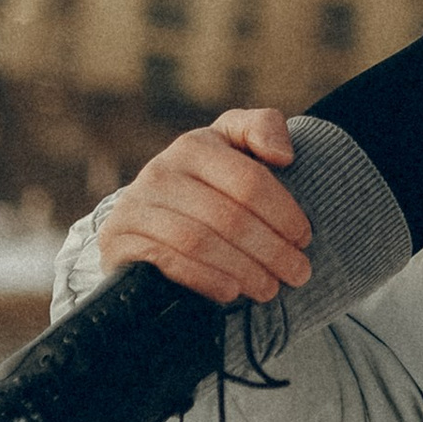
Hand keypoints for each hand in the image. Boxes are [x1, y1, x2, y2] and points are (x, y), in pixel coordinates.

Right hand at [97, 108, 313, 306]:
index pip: (250, 181)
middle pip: (229, 216)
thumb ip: (262, 128)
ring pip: (201, 241)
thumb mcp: (233, 146)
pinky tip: (231, 292)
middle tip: (298, 273)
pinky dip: (205, 279)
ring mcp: (135, 206)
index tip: (304, 238)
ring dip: (243, 269)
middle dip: (271, 250)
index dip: (284, 213)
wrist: (146, 217)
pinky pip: (169, 262)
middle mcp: (160, 171)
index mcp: (194, 145)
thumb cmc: (207, 183)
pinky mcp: (118, 241)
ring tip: (271, 289)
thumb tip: (283, 155)